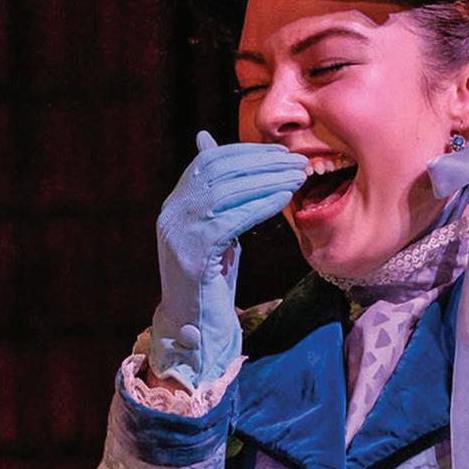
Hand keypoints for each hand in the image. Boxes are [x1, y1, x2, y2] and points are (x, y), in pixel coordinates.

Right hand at [150, 132, 306, 385]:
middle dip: (262, 163)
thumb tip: (209, 143)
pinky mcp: (193, 256)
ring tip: (297, 177)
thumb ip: (218, 196)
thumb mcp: (216, 230)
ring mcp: (179, 234)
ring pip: (225, 192)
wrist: (193, 325)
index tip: (279, 152)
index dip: (245, 152)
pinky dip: (259, 205)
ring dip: (267, 180)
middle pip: (218, 173)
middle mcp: (171, 215)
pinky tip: (283, 199)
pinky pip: (230, 220)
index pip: (209, 162)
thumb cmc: (211, 279)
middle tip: (296, 162)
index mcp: (175, 205)